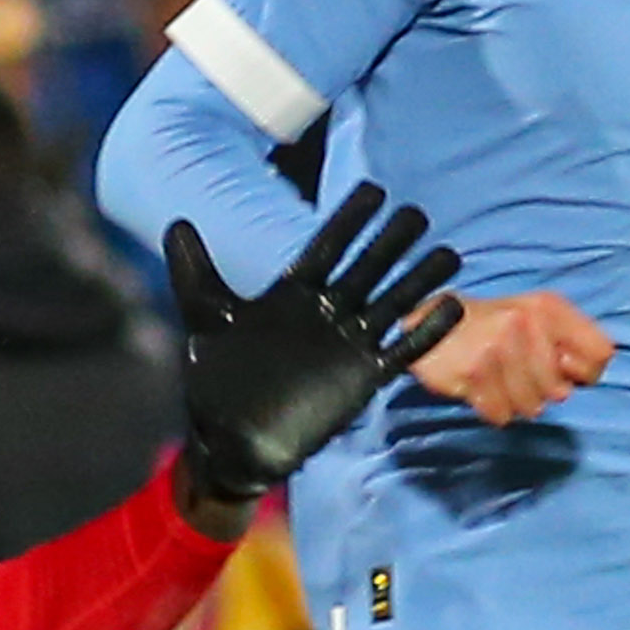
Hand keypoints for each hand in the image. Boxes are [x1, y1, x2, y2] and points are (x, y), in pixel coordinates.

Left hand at [170, 183, 467, 504]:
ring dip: (419, 280)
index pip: (327, 247)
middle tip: (417, 213)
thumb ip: (195, 271)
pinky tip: (452, 307)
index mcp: (292, 293)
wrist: (230, 439)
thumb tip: (177, 223)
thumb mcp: (203, 318)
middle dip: (391, 242)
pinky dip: (426, 332)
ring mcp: (347, 344)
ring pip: (391, 304)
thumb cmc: (215, 378)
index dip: (349, 221)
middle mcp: (326, 313)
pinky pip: (401, 351)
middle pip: (367, 269)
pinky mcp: (361, 377)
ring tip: (450, 253)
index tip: (374, 191)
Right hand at [407, 291, 614, 426]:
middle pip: (562, 391)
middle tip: (517, 372)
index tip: (562, 369)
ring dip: (514, 401)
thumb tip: (581, 379)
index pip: (601, 353)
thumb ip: (568, 344)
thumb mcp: (537, 320)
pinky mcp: (475, 371)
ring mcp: (499, 346)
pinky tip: (481, 386)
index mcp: (550, 307)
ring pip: (532, 407)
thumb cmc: (494, 329)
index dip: (585, 373)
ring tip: (497, 377)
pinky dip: (492, 408)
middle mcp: (527, 322)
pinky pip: (501, 414)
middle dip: (541, 392)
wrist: (432, 326)